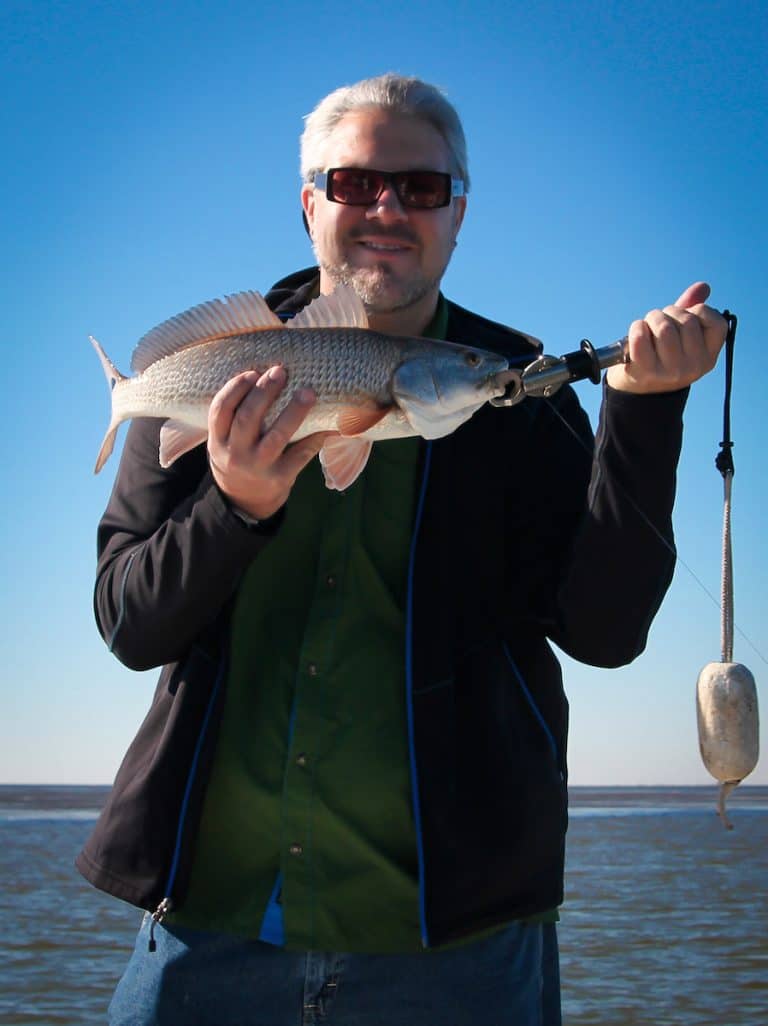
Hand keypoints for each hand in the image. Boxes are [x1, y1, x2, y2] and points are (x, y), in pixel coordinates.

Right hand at [207, 366, 334, 520]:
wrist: (244, 502)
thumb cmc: (238, 457)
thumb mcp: (225, 440)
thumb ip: (235, 416)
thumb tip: (264, 374)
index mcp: (217, 440)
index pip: (220, 410)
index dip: (235, 389)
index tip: (252, 372)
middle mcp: (235, 454)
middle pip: (247, 419)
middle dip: (264, 393)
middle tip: (280, 372)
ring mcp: (258, 468)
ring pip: (276, 436)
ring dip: (293, 412)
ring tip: (308, 393)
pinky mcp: (280, 478)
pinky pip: (301, 454)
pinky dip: (316, 437)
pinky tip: (329, 423)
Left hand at [606, 282, 727, 393]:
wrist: (636, 390)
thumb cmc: (661, 355)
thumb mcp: (681, 335)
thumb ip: (691, 310)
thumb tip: (703, 287)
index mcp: (708, 357)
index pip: (716, 322)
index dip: (698, 311)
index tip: (684, 319)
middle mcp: (693, 367)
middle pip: (686, 320)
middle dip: (669, 312)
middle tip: (659, 323)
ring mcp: (670, 372)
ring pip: (664, 326)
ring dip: (652, 318)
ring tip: (648, 327)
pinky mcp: (645, 372)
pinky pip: (641, 336)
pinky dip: (636, 328)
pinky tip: (636, 334)